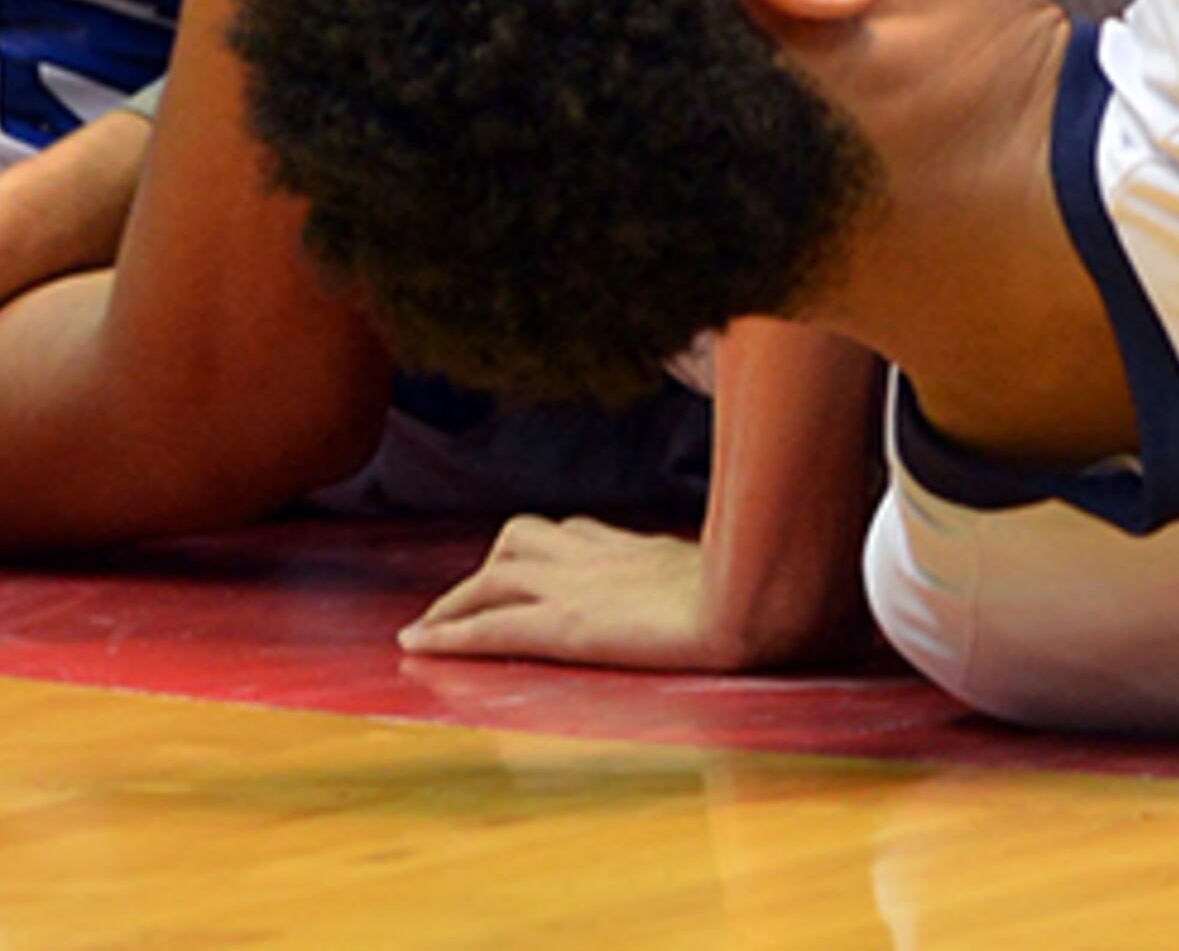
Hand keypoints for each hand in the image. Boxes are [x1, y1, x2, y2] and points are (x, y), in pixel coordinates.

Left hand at [402, 516, 773, 670]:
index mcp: (636, 548)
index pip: (571, 533)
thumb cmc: (761, 593)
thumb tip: (748, 582)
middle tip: (465, 601)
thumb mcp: (736, 578)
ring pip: (492, 579)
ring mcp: (577, 589)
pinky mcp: (566, 627)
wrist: (755, 602)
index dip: (539, 549)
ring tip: (425, 630)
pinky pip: (491, 628)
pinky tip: (417, 646)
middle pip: (521, 540)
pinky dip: (447, 634)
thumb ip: (716, 577)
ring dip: (453, 602)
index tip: (520, 565)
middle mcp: (597, 557)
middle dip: (488, 569)